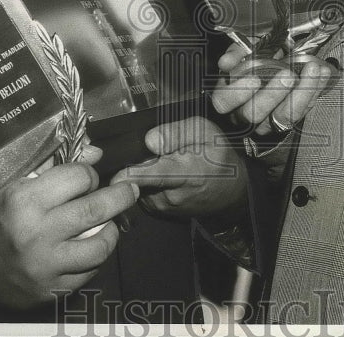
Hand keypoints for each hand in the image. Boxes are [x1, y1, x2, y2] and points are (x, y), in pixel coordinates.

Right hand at [0, 163, 138, 308]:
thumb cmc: (0, 220)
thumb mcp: (17, 185)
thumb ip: (56, 165)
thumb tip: (97, 153)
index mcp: (24, 200)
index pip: (78, 177)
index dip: (89, 175)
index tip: (89, 178)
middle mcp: (35, 233)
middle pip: (96, 209)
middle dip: (121, 196)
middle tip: (130, 191)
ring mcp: (45, 265)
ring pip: (101, 245)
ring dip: (112, 230)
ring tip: (110, 223)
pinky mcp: (52, 290)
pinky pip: (90, 272)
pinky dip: (96, 258)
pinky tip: (91, 248)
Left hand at [110, 116, 246, 218]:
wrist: (231, 193)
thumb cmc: (219, 157)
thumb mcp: (206, 132)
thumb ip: (176, 133)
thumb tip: (149, 140)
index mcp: (184, 174)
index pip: (151, 176)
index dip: (129, 175)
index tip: (112, 174)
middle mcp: (169, 195)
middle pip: (136, 178)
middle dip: (131, 163)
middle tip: (143, 150)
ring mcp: (161, 206)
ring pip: (137, 184)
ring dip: (139, 172)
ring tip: (157, 160)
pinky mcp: (157, 211)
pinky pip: (141, 191)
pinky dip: (144, 181)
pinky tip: (158, 173)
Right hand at [210, 43, 335, 135]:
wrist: (273, 62)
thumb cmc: (253, 59)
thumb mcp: (242, 51)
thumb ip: (235, 53)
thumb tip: (225, 63)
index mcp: (228, 97)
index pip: (224, 103)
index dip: (237, 93)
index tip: (254, 78)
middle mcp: (245, 114)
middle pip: (254, 114)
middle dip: (272, 94)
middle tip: (287, 74)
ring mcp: (269, 120)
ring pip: (283, 117)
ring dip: (301, 93)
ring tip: (312, 70)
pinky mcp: (291, 118)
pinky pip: (303, 110)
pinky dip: (315, 89)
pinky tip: (322, 72)